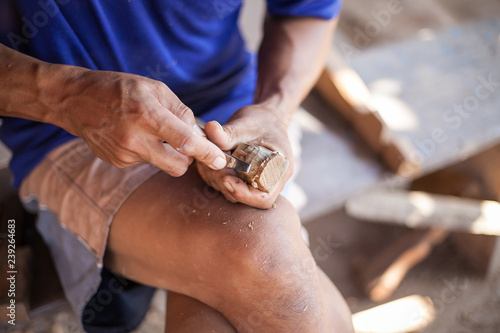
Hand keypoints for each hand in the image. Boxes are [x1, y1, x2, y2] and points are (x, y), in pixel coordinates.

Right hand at [55, 69, 226, 175]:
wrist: (76, 100)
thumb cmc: (119, 88)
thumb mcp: (155, 88)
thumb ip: (181, 112)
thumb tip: (199, 135)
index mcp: (146, 115)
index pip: (184, 142)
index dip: (207, 153)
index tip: (221, 160)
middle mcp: (134, 139)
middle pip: (177, 166)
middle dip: (188, 159)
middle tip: (185, 143)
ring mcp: (123, 154)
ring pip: (162, 164)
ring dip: (165, 152)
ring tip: (148, 129)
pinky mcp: (117, 162)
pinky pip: (145, 163)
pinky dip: (148, 152)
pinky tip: (133, 135)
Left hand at [197, 104, 293, 208]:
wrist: (266, 117)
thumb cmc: (260, 119)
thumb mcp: (246, 123)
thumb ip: (229, 131)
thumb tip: (210, 129)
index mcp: (280, 170)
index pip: (264, 198)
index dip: (242, 193)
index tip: (225, 177)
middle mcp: (272, 180)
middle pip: (248, 199)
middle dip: (226, 185)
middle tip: (212, 167)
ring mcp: (259, 182)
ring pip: (236, 195)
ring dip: (219, 182)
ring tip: (209, 163)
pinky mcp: (246, 180)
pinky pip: (230, 187)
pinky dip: (217, 178)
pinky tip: (209, 164)